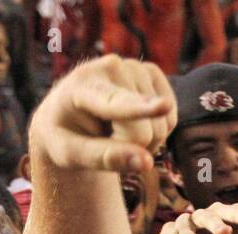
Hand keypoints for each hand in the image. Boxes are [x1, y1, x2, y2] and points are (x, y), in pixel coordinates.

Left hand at [30, 54, 175, 172]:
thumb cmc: (66, 137)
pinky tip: (135, 123)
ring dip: (144, 141)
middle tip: (107, 141)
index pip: (116, 103)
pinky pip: (170, 118)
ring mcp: (135, 66)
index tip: (165, 107)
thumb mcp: (71, 154)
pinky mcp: (152, 72)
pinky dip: (157, 130)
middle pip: (143, 131)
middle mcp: (111, 67)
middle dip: (132, 148)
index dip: (142, 107)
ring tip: (118, 131)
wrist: (67, 113)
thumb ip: (105, 158)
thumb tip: (147, 163)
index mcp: (82, 86)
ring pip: (161, 126)